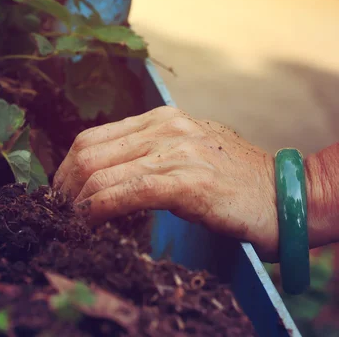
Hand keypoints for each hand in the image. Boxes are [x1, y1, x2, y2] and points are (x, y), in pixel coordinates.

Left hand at [54, 106, 277, 259]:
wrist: (284, 194)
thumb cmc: (236, 178)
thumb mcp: (190, 148)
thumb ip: (153, 150)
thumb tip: (112, 170)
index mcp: (162, 118)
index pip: (94, 136)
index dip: (68, 168)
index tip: (62, 194)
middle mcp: (165, 127)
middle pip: (89, 152)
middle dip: (63, 187)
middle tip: (59, 212)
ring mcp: (176, 152)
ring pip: (101, 173)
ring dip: (75, 203)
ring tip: (70, 223)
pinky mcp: (187, 182)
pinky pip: (125, 193)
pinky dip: (98, 211)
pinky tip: (90, 225)